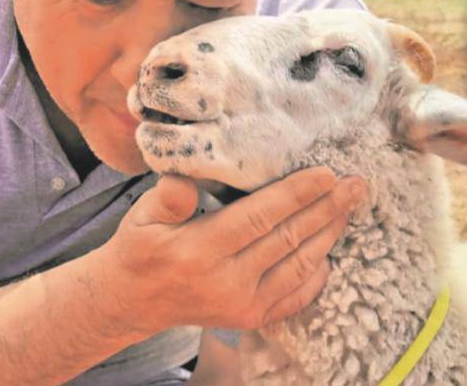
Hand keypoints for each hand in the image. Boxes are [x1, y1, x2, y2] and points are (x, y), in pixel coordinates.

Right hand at [94, 166, 366, 334]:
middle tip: (357, 184)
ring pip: (298, 266)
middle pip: (287, 239)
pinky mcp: (249, 318)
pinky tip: (330, 252)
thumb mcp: (140, 216)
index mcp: (199, 250)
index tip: (326, 172)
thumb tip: (185, 182)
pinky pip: (294, 296)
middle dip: (326, 209)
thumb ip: (166, 198)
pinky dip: (317, 274)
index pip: (258, 217)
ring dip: (328, 235)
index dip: (295, 194)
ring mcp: (241, 304)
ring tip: (350, 209)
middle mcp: (226, 282)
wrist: (133, 300)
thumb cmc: (139, 249)